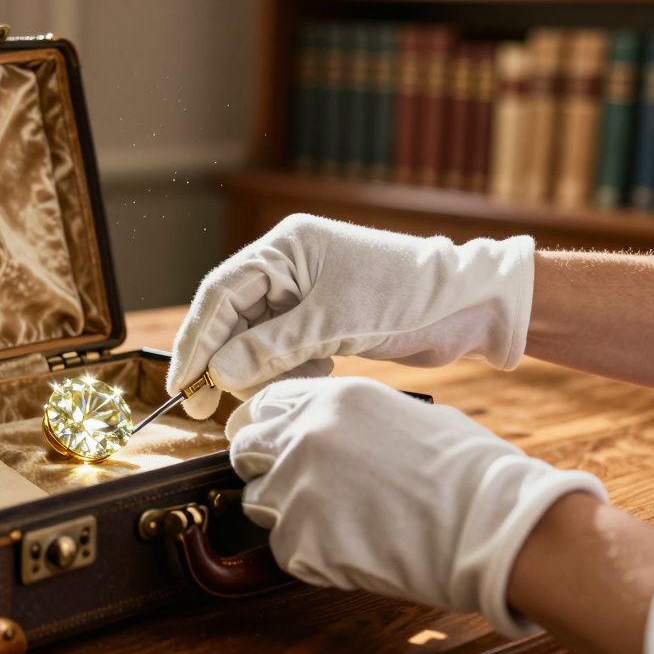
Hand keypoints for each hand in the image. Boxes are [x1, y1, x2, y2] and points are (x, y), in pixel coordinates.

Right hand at [167, 214, 534, 417]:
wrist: (472, 305)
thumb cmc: (408, 295)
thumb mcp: (333, 322)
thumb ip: (270, 348)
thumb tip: (218, 375)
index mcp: (286, 247)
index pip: (220, 294)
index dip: (195, 340)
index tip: (181, 383)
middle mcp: (289, 265)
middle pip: (233, 317)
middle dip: (224, 361)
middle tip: (207, 405)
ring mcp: (306, 291)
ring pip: (257, 338)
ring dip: (262, 368)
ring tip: (287, 384)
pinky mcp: (323, 317)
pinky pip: (285, 348)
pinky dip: (289, 368)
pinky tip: (315, 374)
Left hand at [226, 376, 605, 634]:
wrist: (492, 524)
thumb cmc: (468, 470)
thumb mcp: (403, 413)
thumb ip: (347, 418)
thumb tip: (324, 430)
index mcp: (330, 399)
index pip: (264, 406)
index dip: (266, 427)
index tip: (269, 443)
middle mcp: (303, 437)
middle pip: (245, 451)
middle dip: (262, 467)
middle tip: (292, 485)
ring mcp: (298, 490)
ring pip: (259, 501)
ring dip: (286, 512)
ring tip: (337, 522)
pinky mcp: (301, 542)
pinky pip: (283, 547)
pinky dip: (309, 553)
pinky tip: (351, 548)